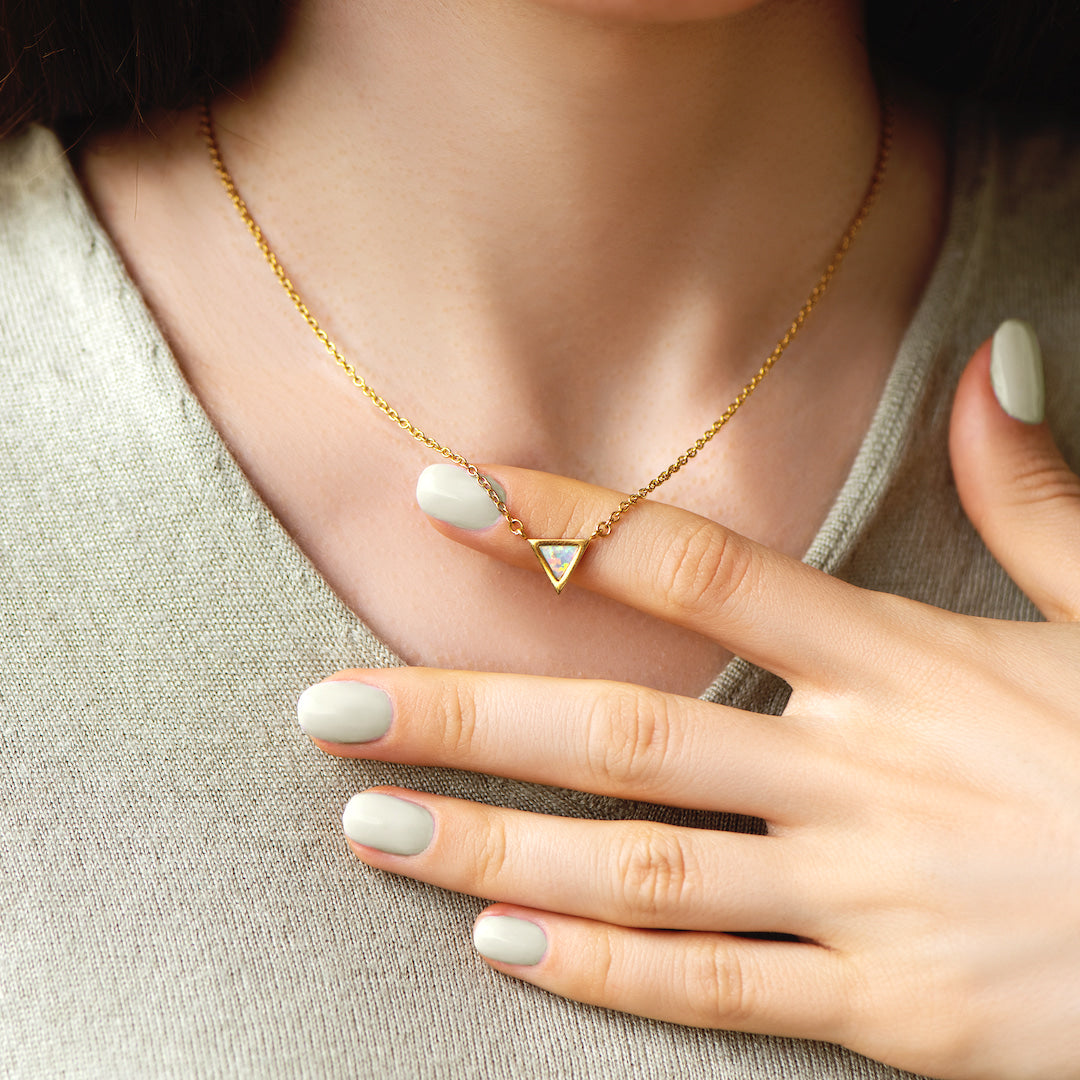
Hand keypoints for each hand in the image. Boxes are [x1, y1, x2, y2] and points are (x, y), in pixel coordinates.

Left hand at [299, 333, 1079, 1079]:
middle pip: (622, 733)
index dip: (562, 524)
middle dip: (465, 713)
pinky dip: (604, 966)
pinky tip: (499, 941)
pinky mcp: (888, 1010)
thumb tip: (995, 366)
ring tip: (369, 820)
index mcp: (901, 664)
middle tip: (328, 704)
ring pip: (638, 868)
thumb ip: (1031, 495)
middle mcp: (858, 774)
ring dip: (491, 846)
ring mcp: (865, 899)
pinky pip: (717, 985)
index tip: (443, 495)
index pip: (693, 568)